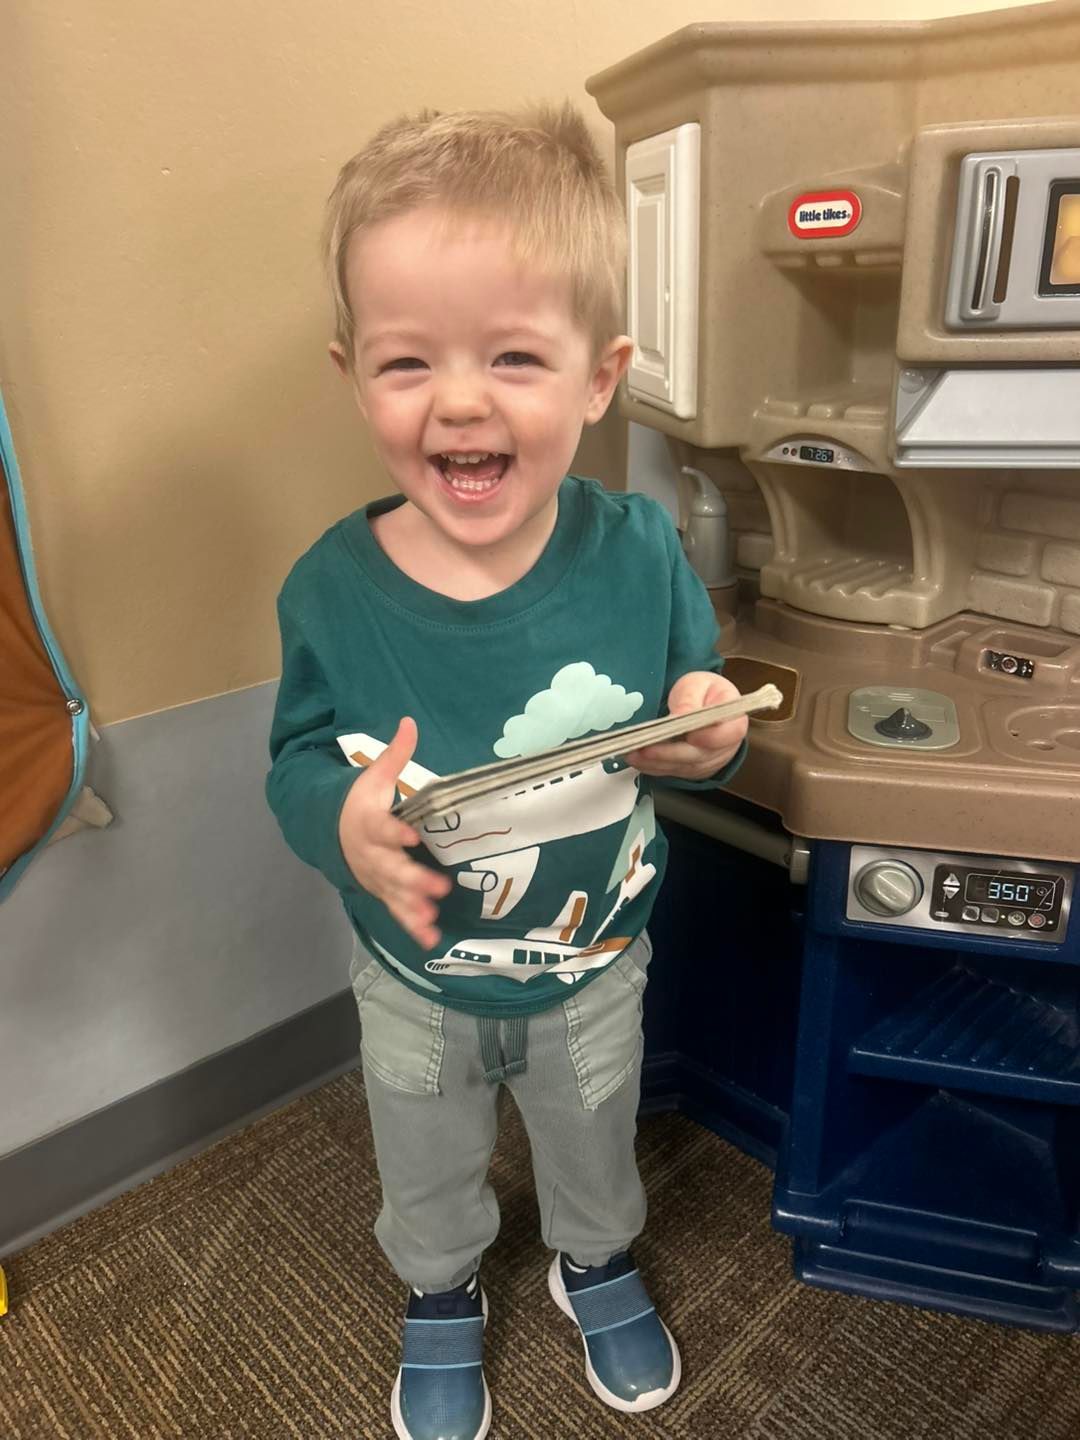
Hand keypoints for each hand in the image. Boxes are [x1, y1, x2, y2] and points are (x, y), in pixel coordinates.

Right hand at [337, 717, 450, 949]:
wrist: (330, 831)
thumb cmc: (361, 802)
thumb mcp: (373, 776)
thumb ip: (395, 754)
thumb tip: (409, 721)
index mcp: (370, 823)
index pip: (382, 828)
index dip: (396, 833)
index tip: (413, 836)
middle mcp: (372, 854)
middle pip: (392, 869)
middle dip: (414, 880)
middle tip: (439, 887)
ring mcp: (376, 877)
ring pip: (394, 895)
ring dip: (413, 908)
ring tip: (432, 918)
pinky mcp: (382, 892)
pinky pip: (397, 911)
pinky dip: (411, 926)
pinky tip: (430, 938)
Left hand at [625, 671, 747, 780]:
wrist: (704, 704)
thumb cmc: (705, 692)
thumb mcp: (698, 684)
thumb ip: (690, 698)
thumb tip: (681, 715)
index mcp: (733, 722)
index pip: (727, 735)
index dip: (707, 737)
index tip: (687, 733)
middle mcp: (724, 748)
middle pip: (698, 756)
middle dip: (668, 754)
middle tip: (644, 748)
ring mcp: (708, 762)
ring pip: (682, 767)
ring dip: (655, 763)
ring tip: (632, 753)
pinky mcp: (692, 770)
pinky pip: (673, 772)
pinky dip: (653, 767)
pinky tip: (637, 759)